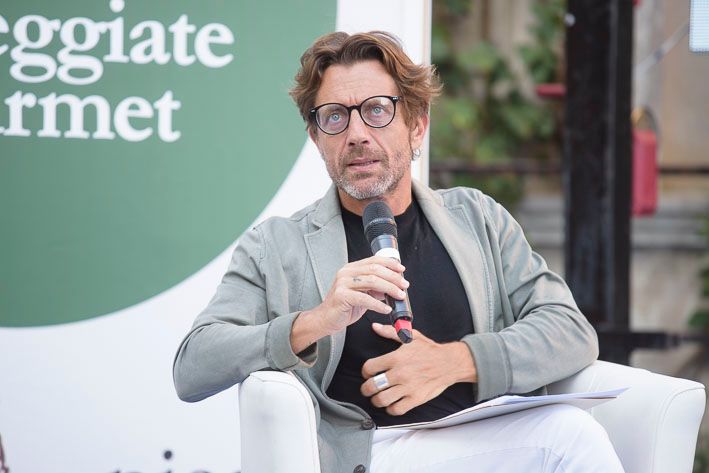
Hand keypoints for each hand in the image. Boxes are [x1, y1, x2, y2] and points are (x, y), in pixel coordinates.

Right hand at [290, 257, 407, 353]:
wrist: (325, 319)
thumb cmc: (344, 307)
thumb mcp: (362, 294)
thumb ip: (375, 289)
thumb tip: (393, 287)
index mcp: (351, 269)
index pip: (374, 260)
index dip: (390, 264)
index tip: (402, 270)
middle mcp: (346, 272)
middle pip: (375, 270)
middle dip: (393, 277)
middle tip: (404, 285)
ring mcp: (342, 283)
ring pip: (372, 281)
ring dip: (389, 289)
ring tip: (399, 296)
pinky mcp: (341, 296)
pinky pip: (364, 298)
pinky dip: (378, 304)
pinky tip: (386, 309)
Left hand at [360, 323, 476, 415]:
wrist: (450, 363)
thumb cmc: (430, 350)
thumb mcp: (411, 336)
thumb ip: (390, 332)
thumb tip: (375, 326)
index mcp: (396, 358)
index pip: (369, 367)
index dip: (365, 371)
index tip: (367, 373)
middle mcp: (400, 373)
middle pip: (372, 386)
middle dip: (366, 389)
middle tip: (367, 389)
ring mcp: (408, 387)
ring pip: (382, 400)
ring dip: (376, 400)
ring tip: (377, 397)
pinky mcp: (416, 399)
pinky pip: (397, 410)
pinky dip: (391, 409)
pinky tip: (391, 404)